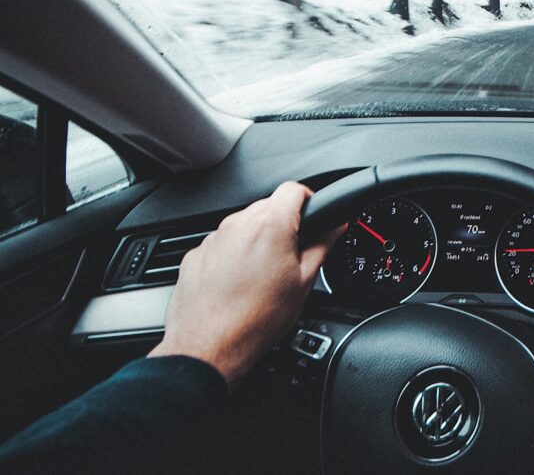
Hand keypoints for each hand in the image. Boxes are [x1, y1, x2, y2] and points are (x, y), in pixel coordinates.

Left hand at [149, 182, 342, 388]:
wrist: (210, 346)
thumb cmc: (256, 319)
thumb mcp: (303, 282)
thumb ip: (322, 247)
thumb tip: (334, 229)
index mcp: (270, 225)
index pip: (294, 189)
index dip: (309, 200)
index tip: (313, 217)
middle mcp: (238, 224)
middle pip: (268, 207)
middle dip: (284, 225)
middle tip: (293, 256)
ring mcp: (214, 238)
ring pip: (245, 226)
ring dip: (258, 241)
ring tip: (265, 276)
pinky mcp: (196, 254)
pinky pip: (223, 244)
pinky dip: (234, 256)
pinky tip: (241, 284)